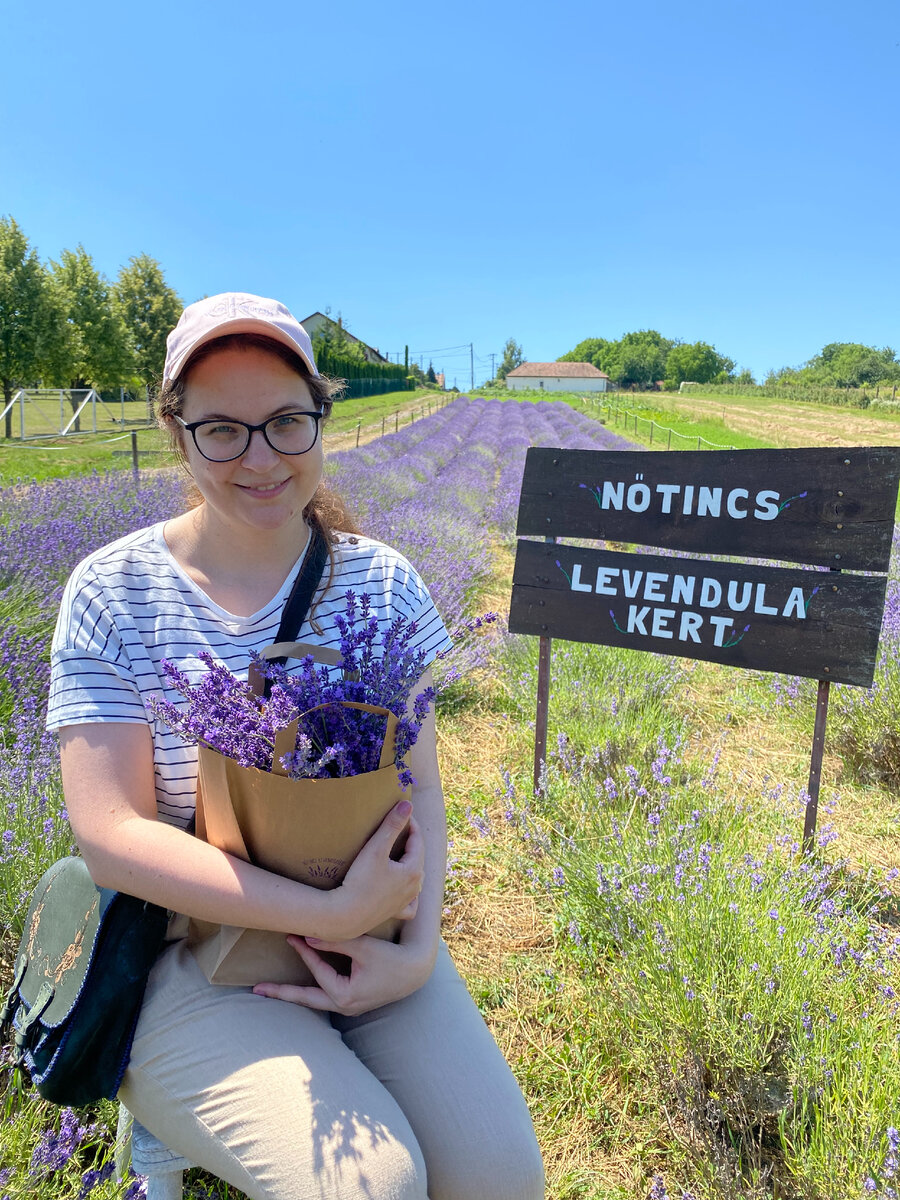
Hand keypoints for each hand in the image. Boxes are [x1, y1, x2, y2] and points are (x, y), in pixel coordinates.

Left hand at [253, 932, 433, 1014]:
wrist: (416, 970)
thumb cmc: (391, 958)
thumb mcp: (363, 947)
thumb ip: (335, 942)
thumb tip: (306, 937)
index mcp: (344, 995)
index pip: (317, 971)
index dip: (304, 951)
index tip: (290, 935)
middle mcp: (344, 1006)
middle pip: (305, 1000)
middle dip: (281, 993)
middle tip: (256, 990)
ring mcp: (348, 1007)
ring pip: (314, 1000)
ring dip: (295, 993)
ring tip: (272, 989)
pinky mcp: (353, 1001)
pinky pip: (326, 996)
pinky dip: (312, 989)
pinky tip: (301, 984)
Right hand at [329, 801, 423, 939]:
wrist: (346, 915)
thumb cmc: (360, 880)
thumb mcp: (376, 848)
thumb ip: (392, 825)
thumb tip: (408, 804)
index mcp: (414, 870)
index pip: (417, 840)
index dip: (409, 824)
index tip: (400, 812)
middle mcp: (415, 887)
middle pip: (417, 858)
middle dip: (410, 842)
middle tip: (399, 827)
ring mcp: (406, 901)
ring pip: (416, 879)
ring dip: (411, 864)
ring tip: (400, 853)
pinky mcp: (395, 913)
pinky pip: (410, 904)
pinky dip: (410, 895)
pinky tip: (404, 890)